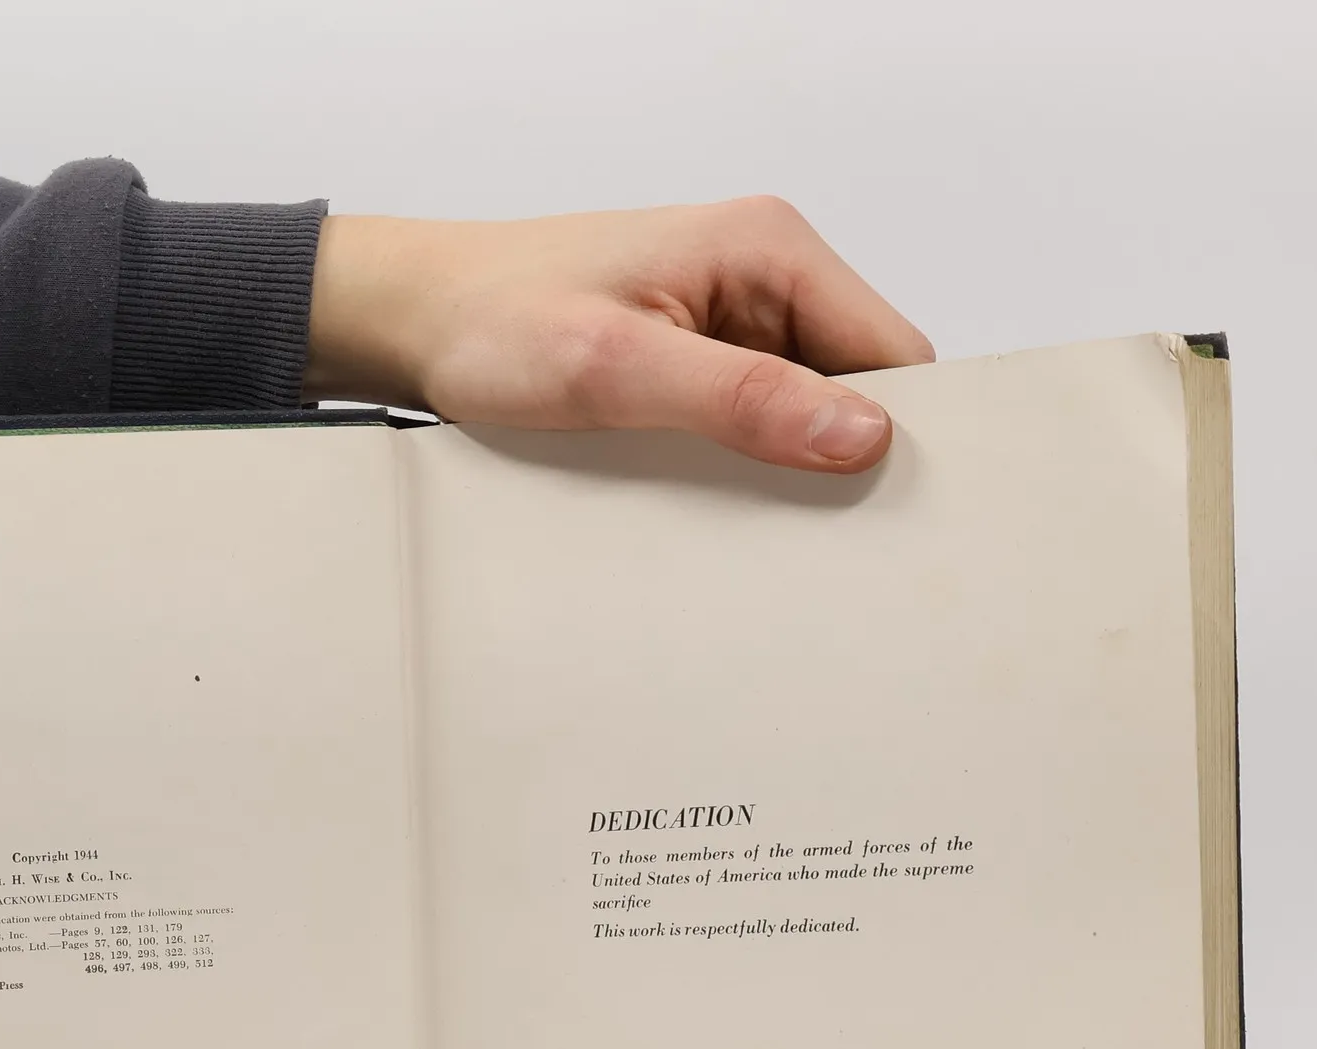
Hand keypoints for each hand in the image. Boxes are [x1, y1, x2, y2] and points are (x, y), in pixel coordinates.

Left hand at [305, 199, 932, 471]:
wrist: (417, 320)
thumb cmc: (494, 321)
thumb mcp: (616, 368)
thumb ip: (741, 400)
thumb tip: (859, 434)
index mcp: (767, 248)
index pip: (893, 353)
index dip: (899, 434)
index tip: (878, 509)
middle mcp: (762, 275)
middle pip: (858, 386)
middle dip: (841, 458)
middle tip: (807, 532)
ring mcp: (732, 320)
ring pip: (806, 412)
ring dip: (786, 467)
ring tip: (747, 516)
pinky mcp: (699, 361)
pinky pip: (754, 421)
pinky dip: (744, 465)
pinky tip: (712, 500)